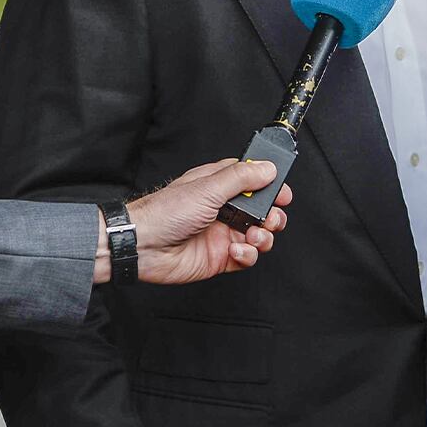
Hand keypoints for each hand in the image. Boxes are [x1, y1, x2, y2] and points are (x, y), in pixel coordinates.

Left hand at [98, 159, 291, 284]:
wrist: (143, 246)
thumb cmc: (165, 213)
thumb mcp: (207, 188)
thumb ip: (242, 178)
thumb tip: (268, 168)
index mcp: (219, 185)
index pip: (253, 180)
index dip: (271, 186)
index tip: (283, 193)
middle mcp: (223, 209)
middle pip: (262, 210)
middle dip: (273, 214)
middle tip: (271, 217)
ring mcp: (223, 233)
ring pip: (259, 235)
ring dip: (264, 236)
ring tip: (253, 235)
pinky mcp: (221, 257)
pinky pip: (247, 257)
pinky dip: (248, 254)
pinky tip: (236, 250)